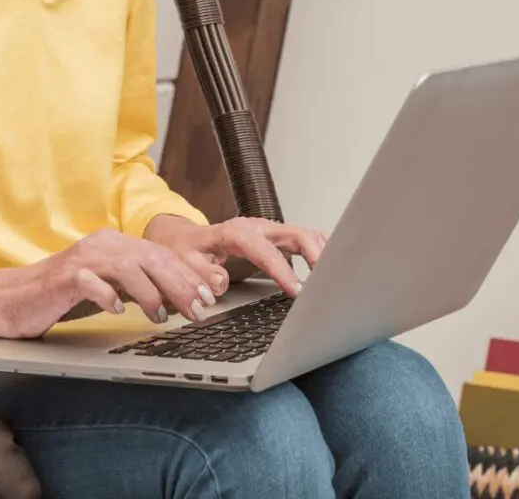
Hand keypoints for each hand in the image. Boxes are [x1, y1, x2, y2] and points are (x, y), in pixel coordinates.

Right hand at [0, 228, 229, 338]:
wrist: (10, 300)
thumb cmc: (61, 296)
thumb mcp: (107, 287)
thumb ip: (138, 286)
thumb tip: (178, 299)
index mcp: (115, 245)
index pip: (162, 255)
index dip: (189, 274)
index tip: (210, 296)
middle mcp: (102, 245)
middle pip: (152, 258)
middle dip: (181, 283)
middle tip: (200, 308)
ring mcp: (81, 259)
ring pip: (128, 266)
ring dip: (151, 291)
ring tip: (163, 314)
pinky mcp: (62, 278)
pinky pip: (91, 282)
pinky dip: (108, 294)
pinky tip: (119, 310)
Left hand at [145, 215, 326, 296]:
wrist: (185, 239)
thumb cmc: (186, 250)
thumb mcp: (184, 262)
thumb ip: (201, 273)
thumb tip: (220, 283)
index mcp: (235, 233)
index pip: (265, 250)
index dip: (283, 270)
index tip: (297, 290)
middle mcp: (257, 228)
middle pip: (296, 234)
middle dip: (316, 255)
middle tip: (327, 280)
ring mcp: (268, 231)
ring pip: (305, 235)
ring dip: (322, 253)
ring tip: (334, 276)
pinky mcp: (276, 237)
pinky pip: (304, 240)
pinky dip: (318, 252)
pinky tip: (327, 268)